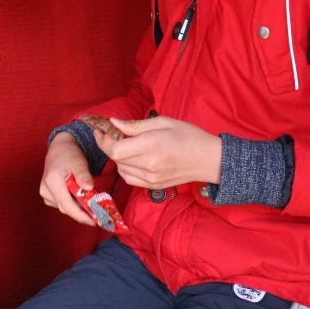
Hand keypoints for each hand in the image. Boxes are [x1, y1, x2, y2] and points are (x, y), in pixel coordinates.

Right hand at [39, 132, 97, 226]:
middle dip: (82, 212)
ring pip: (64, 207)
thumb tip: (89, 188)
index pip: (66, 205)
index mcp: (52, 181)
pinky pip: (62, 204)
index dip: (80, 215)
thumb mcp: (79, 162)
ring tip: (92, 203)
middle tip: (99, 214)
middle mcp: (45, 189)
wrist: (59, 149)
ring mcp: (45, 193)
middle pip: (66, 208)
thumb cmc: (69, 154)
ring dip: (78, 207)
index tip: (94, 221)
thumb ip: (83, 175)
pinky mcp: (47, 194)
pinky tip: (81, 198)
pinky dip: (73, 204)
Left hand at [95, 116, 221, 188]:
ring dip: (117, 157)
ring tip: (125, 144)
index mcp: (152, 146)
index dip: (103, 140)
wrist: (208, 159)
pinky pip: (129, 178)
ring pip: (120, 169)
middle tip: (110, 133)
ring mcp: (151, 178)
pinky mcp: (153, 186)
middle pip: (116, 159)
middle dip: (109, 145)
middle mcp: (149, 165)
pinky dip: (125, 167)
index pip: (115, 149)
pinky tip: (133, 158)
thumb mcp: (163, 122)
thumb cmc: (188, 136)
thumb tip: (113, 123)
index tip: (101, 130)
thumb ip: (136, 125)